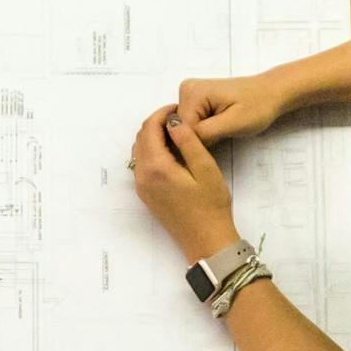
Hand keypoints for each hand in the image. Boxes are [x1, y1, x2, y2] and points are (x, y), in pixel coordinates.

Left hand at [130, 106, 242, 262]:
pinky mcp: (146, 195)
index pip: (150, 129)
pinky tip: (171, 151)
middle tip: (178, 118)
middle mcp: (143, 176)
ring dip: (152, 136)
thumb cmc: (211, 206)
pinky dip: (151, 151)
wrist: (206, 241)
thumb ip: (188, 141)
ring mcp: (142, 187)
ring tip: (176, 132)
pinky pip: (142, 164)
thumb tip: (173, 121)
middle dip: (156, 123)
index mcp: (156, 168)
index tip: (179, 108)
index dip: (162, 113)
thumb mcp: (206, 169)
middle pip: (141, 137)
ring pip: (139, 150)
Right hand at [171, 70, 293, 143]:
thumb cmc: (258, 106)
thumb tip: (181, 142)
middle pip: (181, 129)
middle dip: (199, 139)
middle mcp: (185, 90)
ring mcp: (189, 94)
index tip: (219, 141)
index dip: (198, 143)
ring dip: (202, 136)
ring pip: (185, 129)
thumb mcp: (234, 123)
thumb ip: (205, 133)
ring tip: (222, 131)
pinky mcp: (195, 100)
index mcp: (191, 92)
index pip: (181, 131)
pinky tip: (218, 128)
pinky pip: (191, 124)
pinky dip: (203, 131)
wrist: (272, 92)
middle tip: (223, 135)